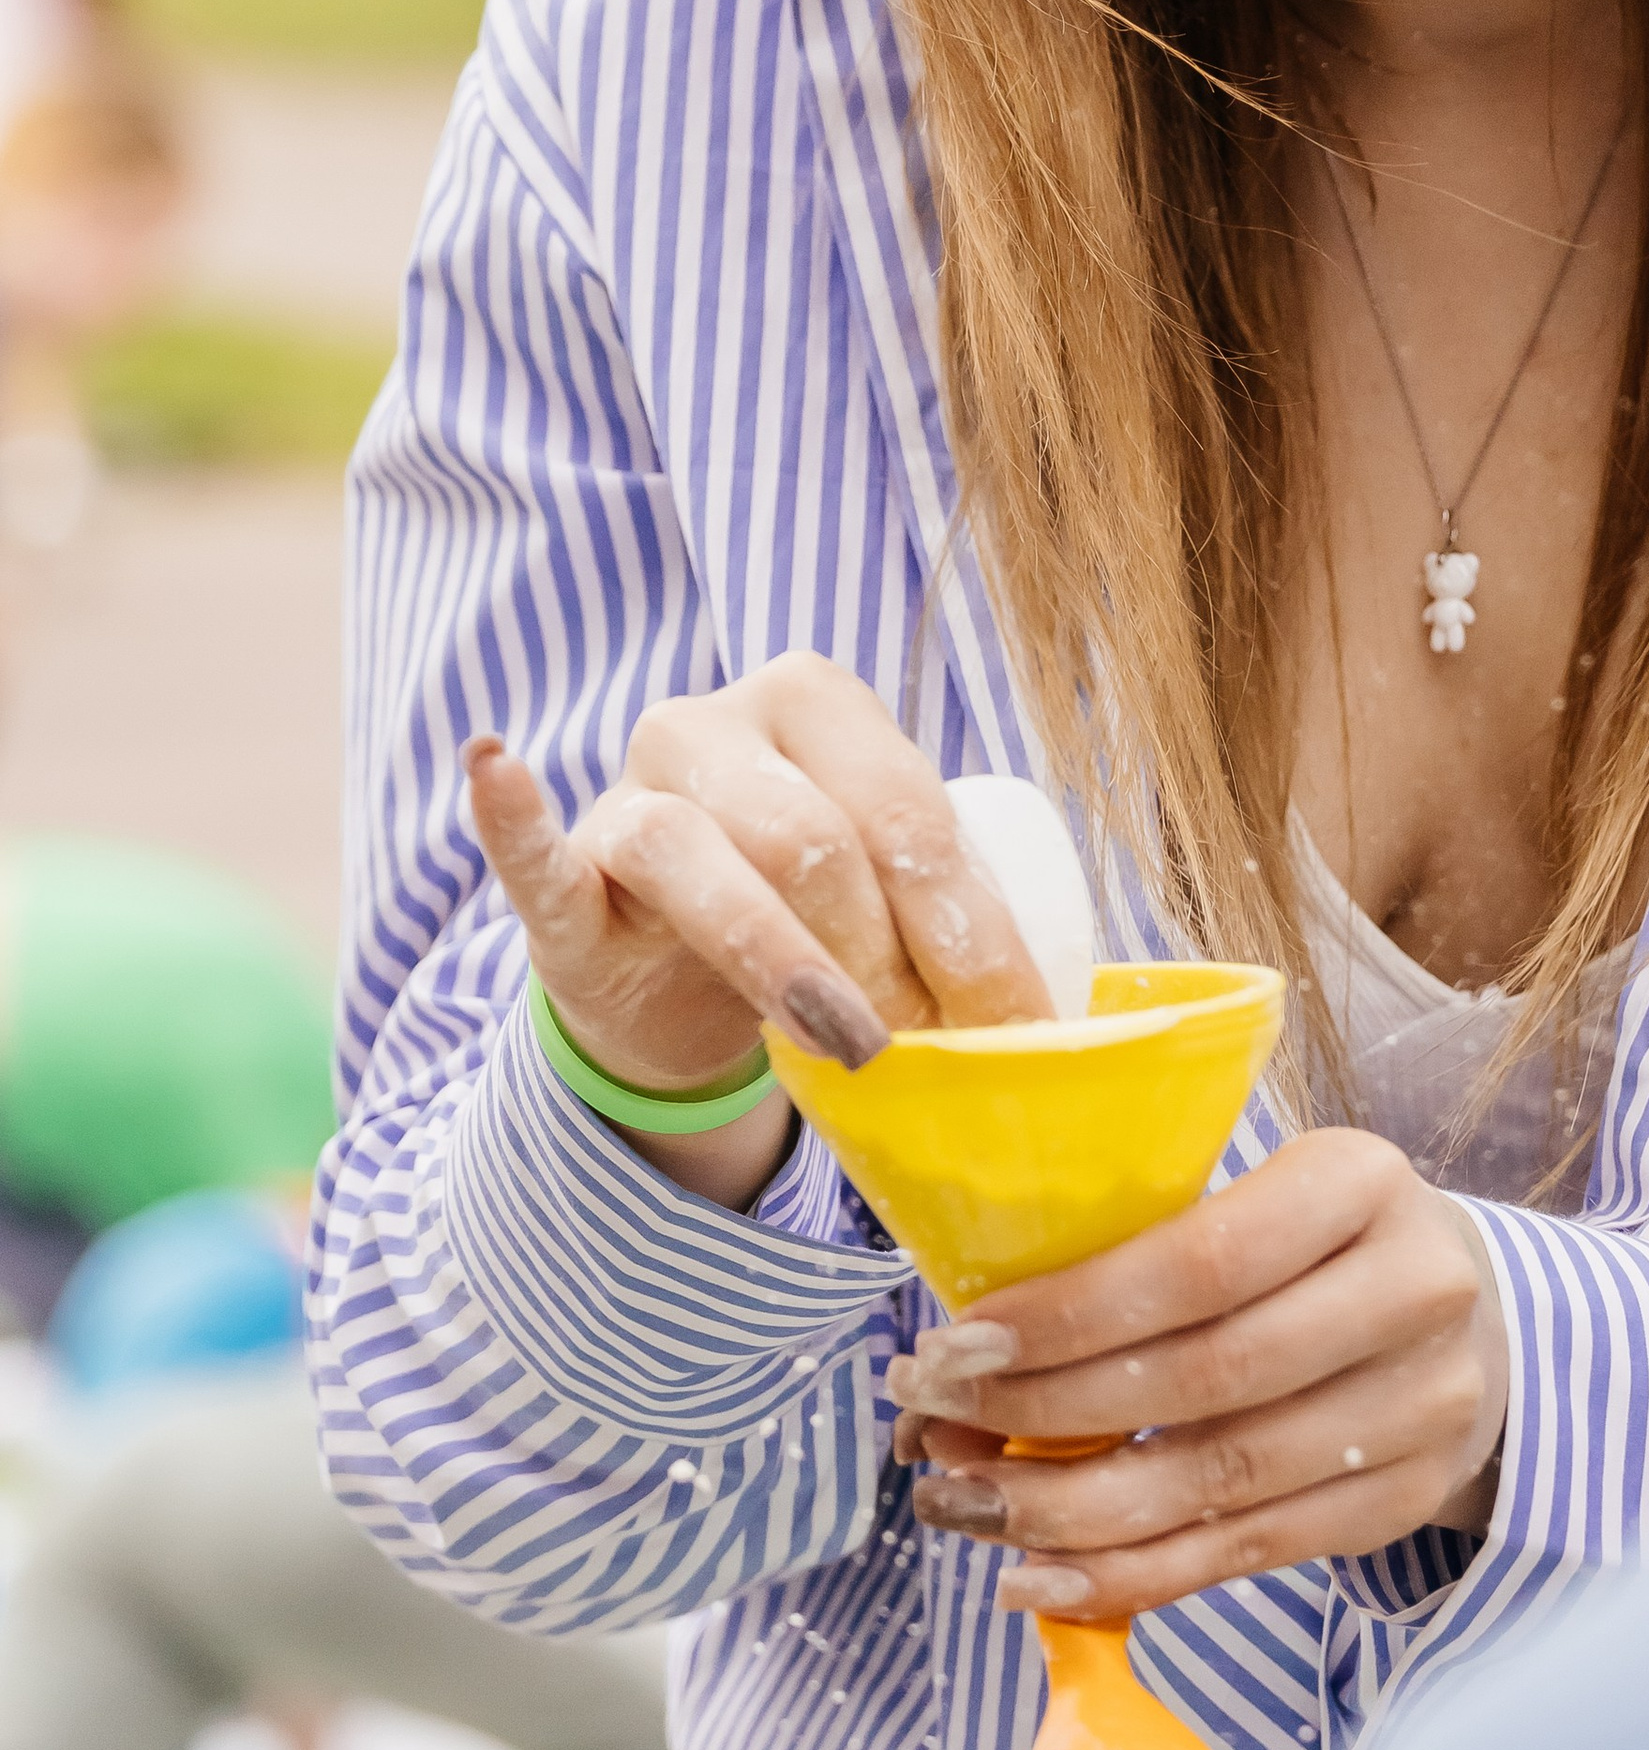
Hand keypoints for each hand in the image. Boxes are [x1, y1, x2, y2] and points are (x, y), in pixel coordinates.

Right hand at [464, 654, 1053, 1205]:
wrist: (682, 973)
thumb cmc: (816, 917)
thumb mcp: (890, 901)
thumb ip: (949, 921)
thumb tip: (1050, 1024)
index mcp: (816, 698)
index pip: (907, 808)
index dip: (968, 926)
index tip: (1017, 1026)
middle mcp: (715, 721)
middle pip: (815, 835)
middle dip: (887, 955)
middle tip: (933, 1051)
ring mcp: (630, 790)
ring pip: (701, 855)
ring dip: (786, 964)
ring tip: (850, 1045)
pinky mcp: (565, 876)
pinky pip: (538, 851)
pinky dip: (515, 817)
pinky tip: (497, 770)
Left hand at [890, 1131, 1509, 1618]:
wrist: (1477, 1319)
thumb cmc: (1322, 1243)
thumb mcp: (1267, 1193)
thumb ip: (1151, 1247)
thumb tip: (969, 1339)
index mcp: (1362, 1184)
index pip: (1202, 1263)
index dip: (1071, 1314)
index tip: (957, 1343)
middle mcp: (1410, 1294)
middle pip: (1206, 1379)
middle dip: (1047, 1413)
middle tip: (933, 1425)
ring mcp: (1419, 1411)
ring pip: (1219, 1482)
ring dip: (1069, 1510)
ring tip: (961, 1505)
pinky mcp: (1399, 1504)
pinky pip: (1243, 1554)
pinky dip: (1129, 1575)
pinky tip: (1037, 1577)